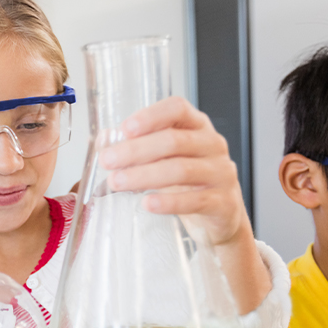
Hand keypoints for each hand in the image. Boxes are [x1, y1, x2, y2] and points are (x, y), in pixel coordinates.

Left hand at [99, 96, 247, 246]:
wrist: (219, 219)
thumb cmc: (188, 184)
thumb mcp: (164, 161)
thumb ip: (137, 148)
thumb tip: (104, 140)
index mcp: (197, 127)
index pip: (177, 109)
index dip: (151, 116)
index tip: (125, 128)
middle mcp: (212, 145)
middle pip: (174, 141)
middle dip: (136, 150)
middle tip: (107, 160)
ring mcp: (221, 173)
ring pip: (181, 170)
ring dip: (144, 176)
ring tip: (117, 182)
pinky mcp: (223, 202)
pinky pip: (195, 200)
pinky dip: (169, 202)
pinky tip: (148, 204)